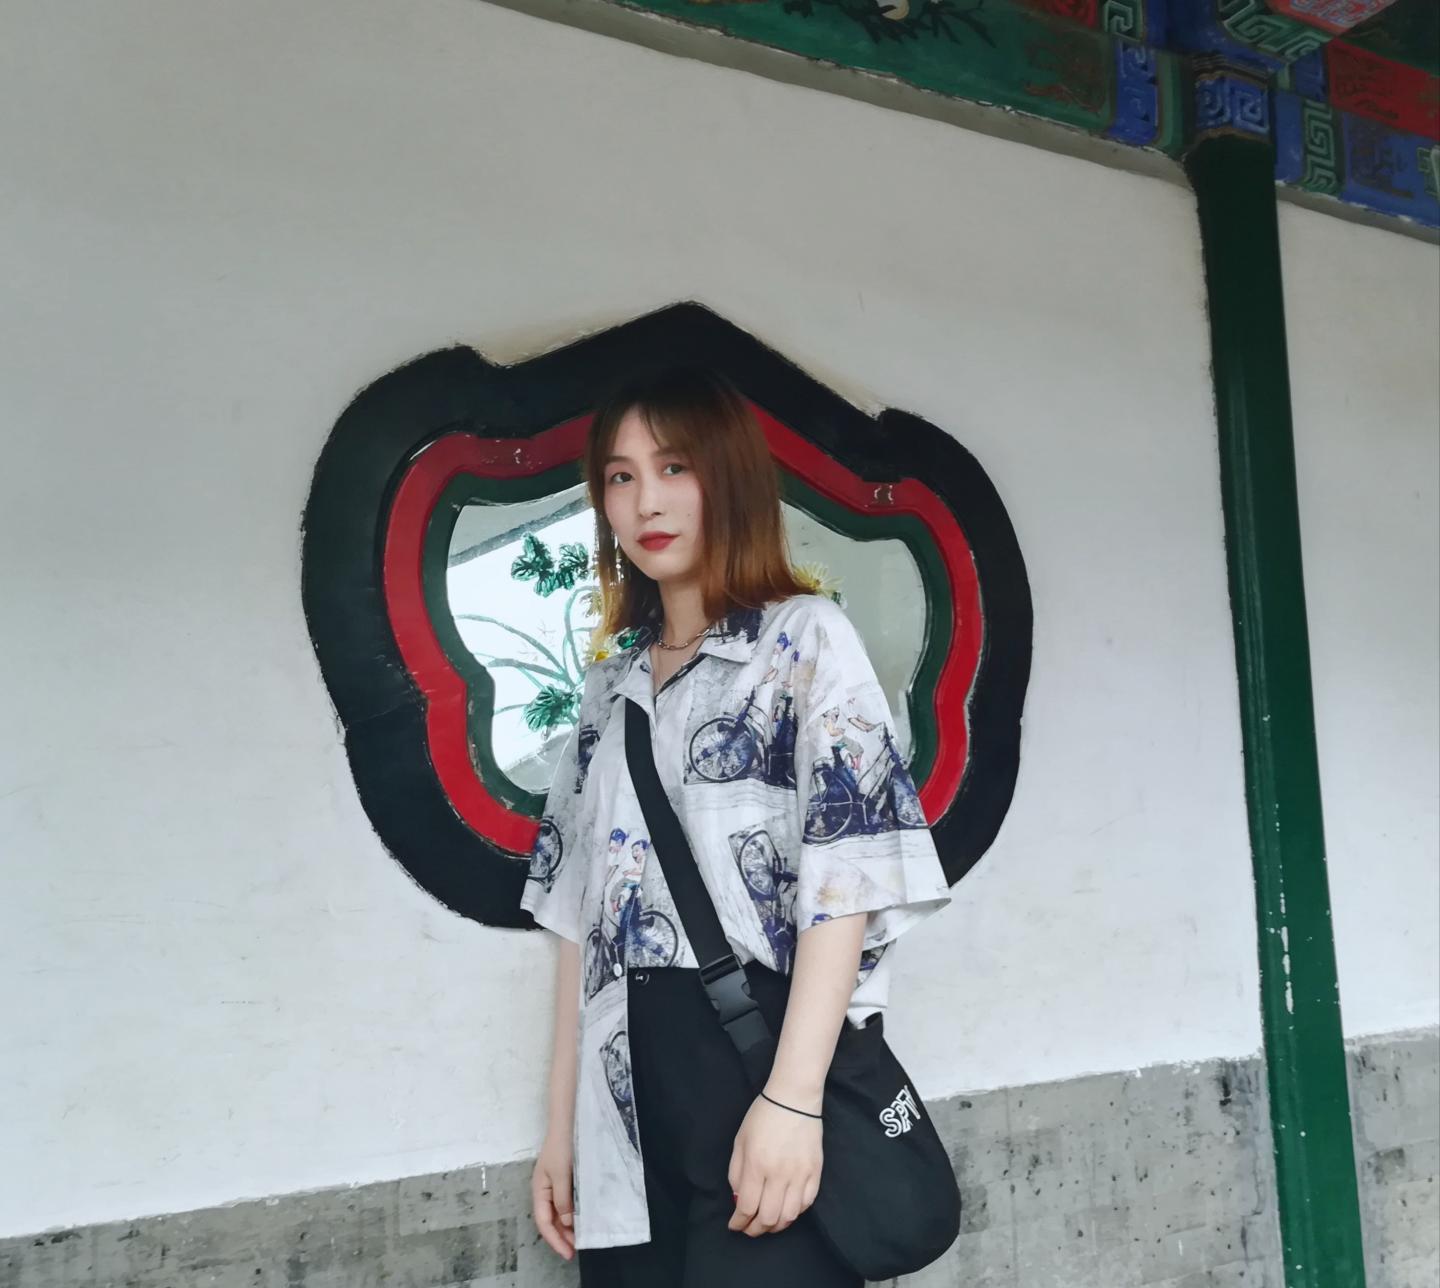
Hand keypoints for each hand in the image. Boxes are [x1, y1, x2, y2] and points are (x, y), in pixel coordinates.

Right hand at [531, 1129, 575, 1259]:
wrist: (568, 1120)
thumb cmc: (563, 1146)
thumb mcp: (562, 1174)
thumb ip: (563, 1199)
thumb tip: (567, 1223)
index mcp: (539, 1190)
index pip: (544, 1222)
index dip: (555, 1240)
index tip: (569, 1253)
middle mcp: (545, 1190)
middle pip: (551, 1220)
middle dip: (562, 1237)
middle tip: (577, 1250)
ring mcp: (555, 1184)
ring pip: (559, 1213)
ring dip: (568, 1227)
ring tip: (581, 1239)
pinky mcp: (565, 1178)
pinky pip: (566, 1202)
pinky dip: (573, 1214)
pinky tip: (582, 1218)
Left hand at [727, 1092, 822, 1236]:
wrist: (794, 1098)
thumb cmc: (762, 1116)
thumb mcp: (740, 1141)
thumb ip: (736, 1173)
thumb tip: (739, 1200)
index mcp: (757, 1164)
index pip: (747, 1207)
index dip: (739, 1222)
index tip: (735, 1225)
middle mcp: (780, 1173)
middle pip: (768, 1217)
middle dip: (755, 1229)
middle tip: (749, 1229)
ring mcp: (801, 1174)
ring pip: (790, 1216)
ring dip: (776, 1226)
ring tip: (767, 1223)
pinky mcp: (816, 1172)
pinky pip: (807, 1203)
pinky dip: (795, 1213)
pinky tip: (786, 1209)